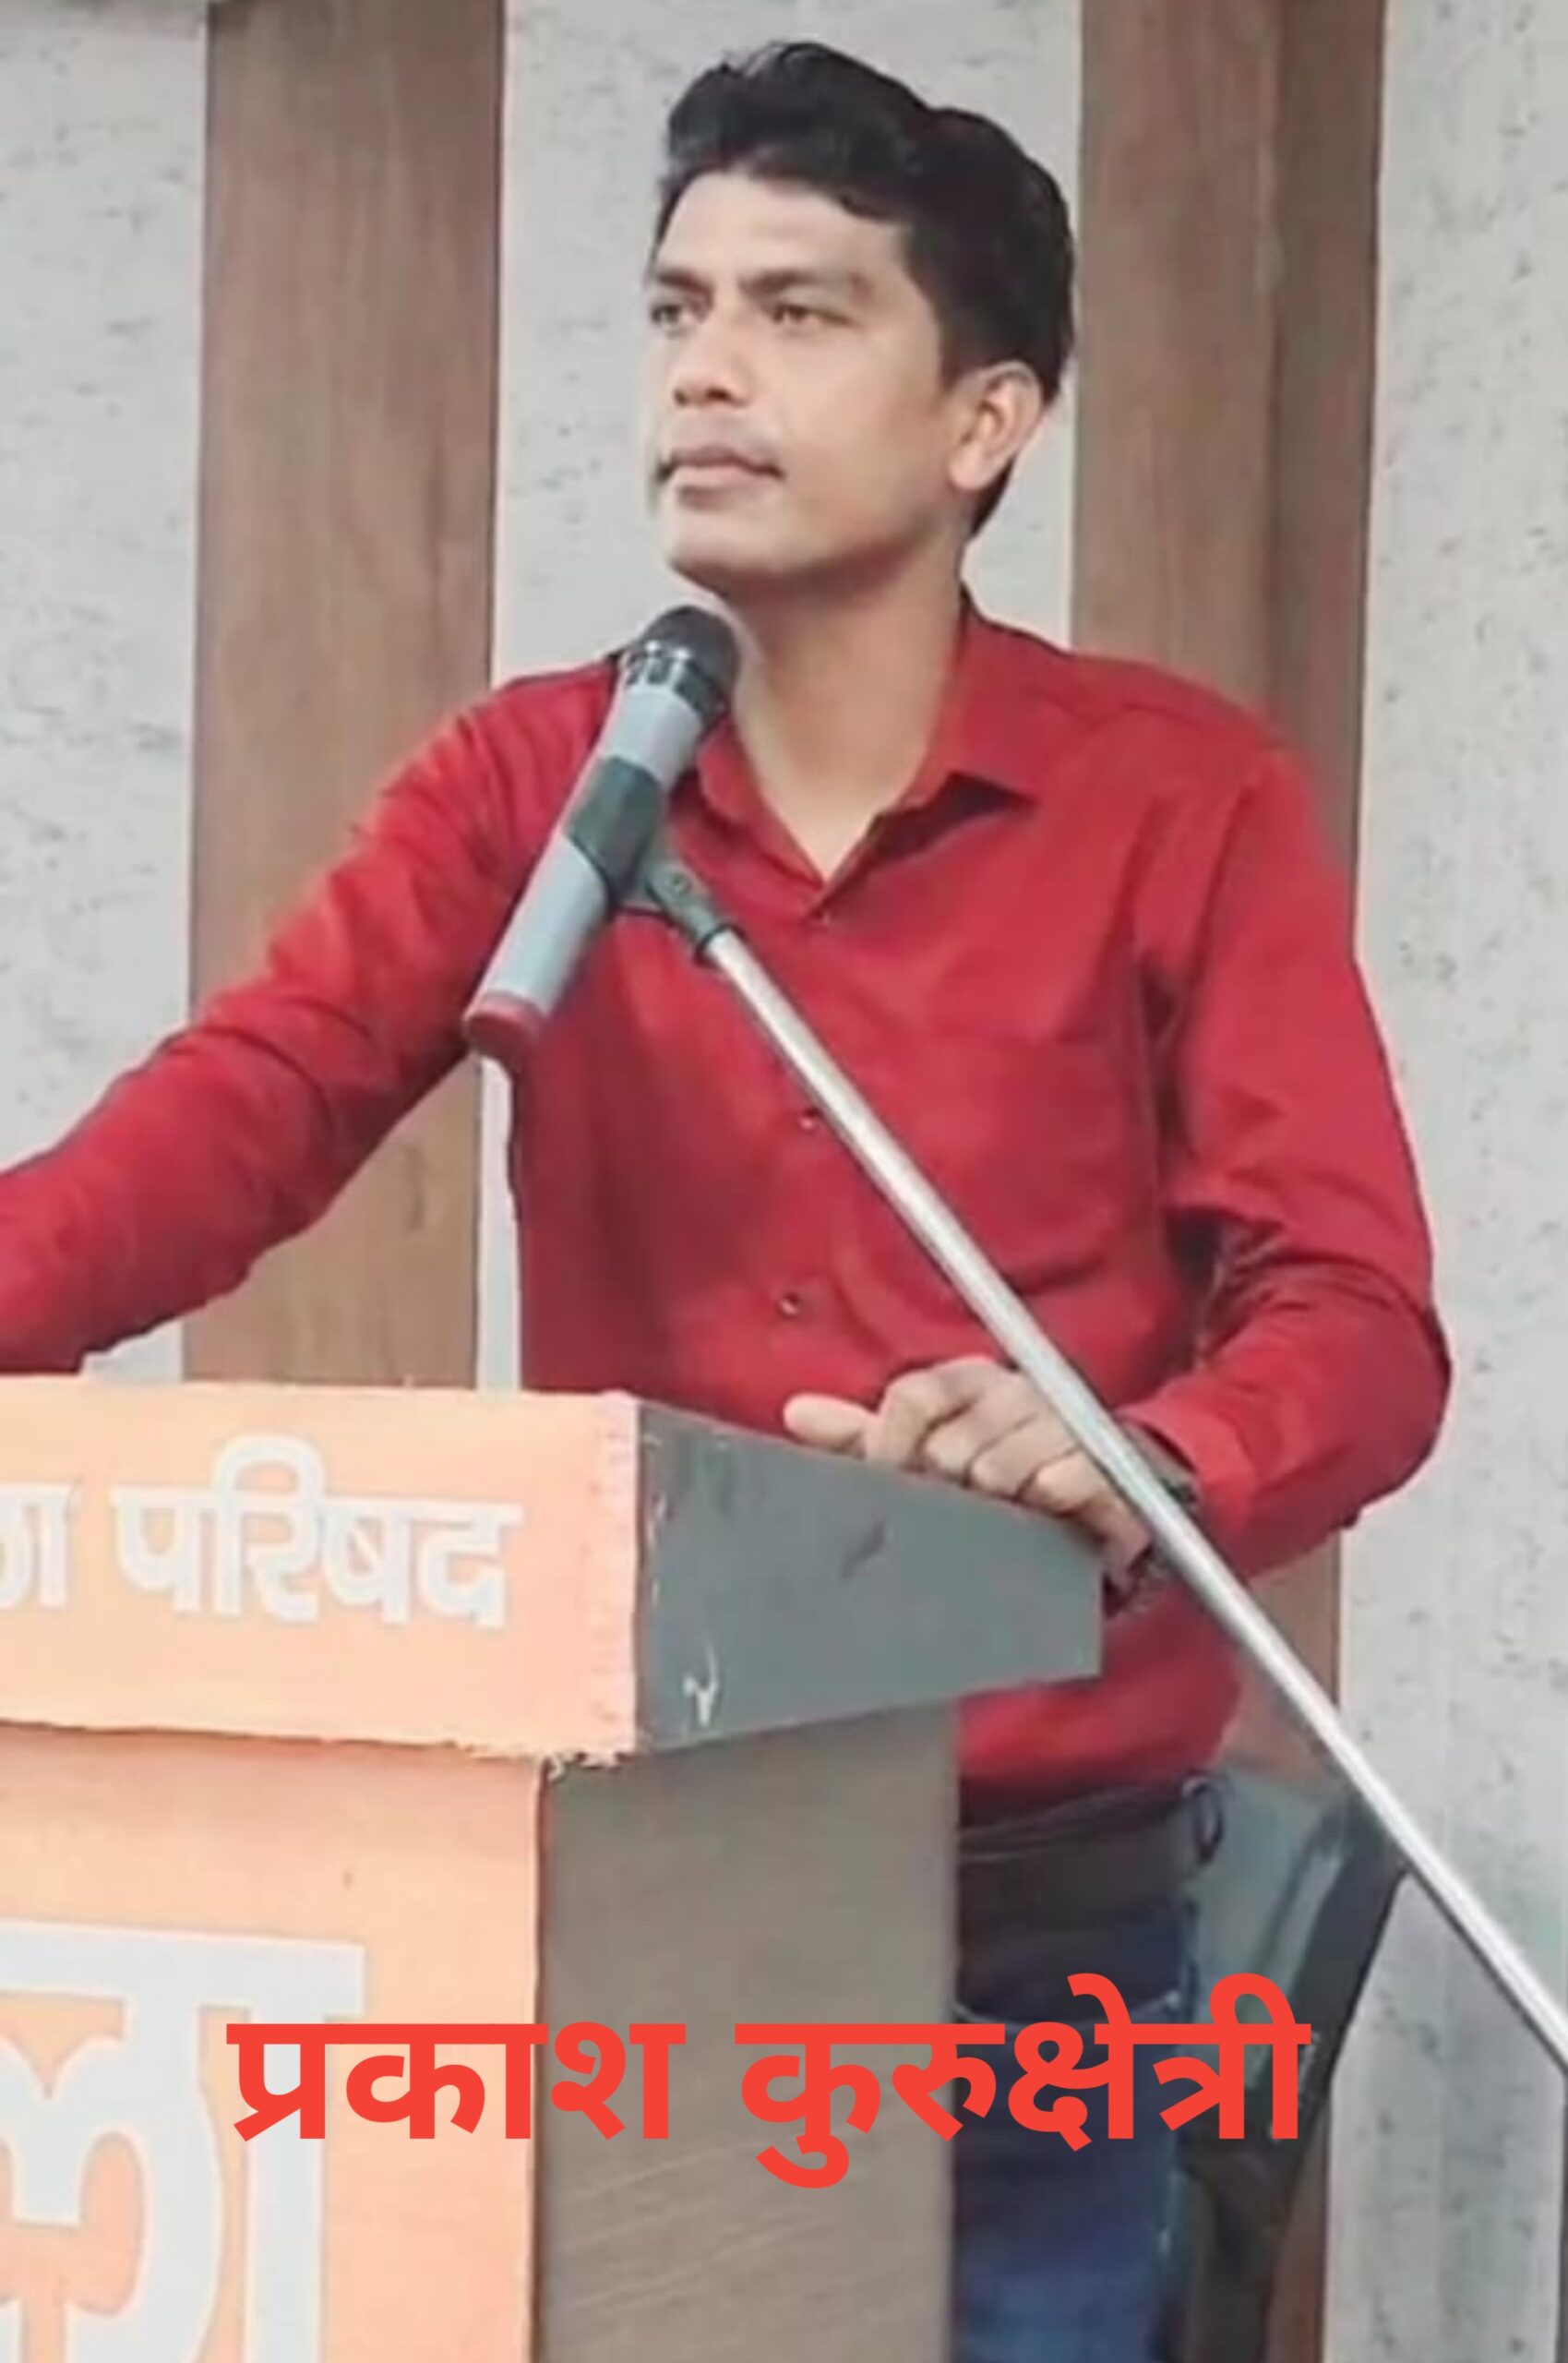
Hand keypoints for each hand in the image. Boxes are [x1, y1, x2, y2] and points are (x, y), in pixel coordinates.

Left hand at [782, 1355, 1154, 1584]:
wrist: (1097, 1495)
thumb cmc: (996, 1468)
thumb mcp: (923, 1448)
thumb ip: (861, 1433)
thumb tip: (794, 1412)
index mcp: (967, 1379)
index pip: (914, 1395)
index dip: (891, 1445)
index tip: (889, 1479)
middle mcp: (1014, 1390)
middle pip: (950, 1444)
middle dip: (945, 1490)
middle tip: (954, 1511)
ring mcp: (1061, 1421)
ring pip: (998, 1468)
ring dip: (993, 1505)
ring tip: (999, 1517)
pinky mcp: (1104, 1461)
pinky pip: (1058, 1482)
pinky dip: (1043, 1505)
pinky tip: (1041, 1516)